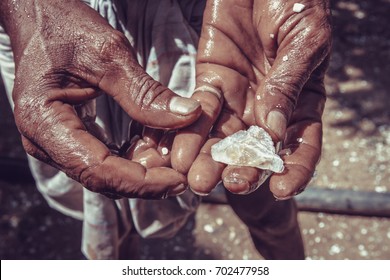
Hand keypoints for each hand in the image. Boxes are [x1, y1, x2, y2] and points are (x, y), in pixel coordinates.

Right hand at [0, 0, 200, 198]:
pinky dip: (133, 156)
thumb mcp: (109, 54)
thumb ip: (146, 93)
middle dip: (147, 179)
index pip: (99, 169)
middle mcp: (44, 141)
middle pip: (103, 178)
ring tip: (174, 156)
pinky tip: (155, 144)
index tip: (180, 180)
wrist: (40, 17)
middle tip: (185, 170)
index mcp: (43, 122)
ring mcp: (55, 142)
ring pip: (106, 173)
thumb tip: (189, 115)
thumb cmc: (66, 27)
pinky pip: (104, 158)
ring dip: (143, 170)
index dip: (143, 182)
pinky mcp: (69, 137)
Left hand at [171, 0, 330, 198]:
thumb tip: (274, 131)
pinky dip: (189, 130)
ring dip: (211, 158)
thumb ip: (289, 85)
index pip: (301, 144)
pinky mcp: (211, 81)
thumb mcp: (304, 41)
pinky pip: (199, 110)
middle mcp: (268, 107)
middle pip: (256, 146)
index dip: (295, 169)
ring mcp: (238, 96)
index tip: (283, 190)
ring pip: (224, 134)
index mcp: (302, 101)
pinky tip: (181, 150)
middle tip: (230, 184)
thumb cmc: (296, 3)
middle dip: (243, 168)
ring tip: (199, 178)